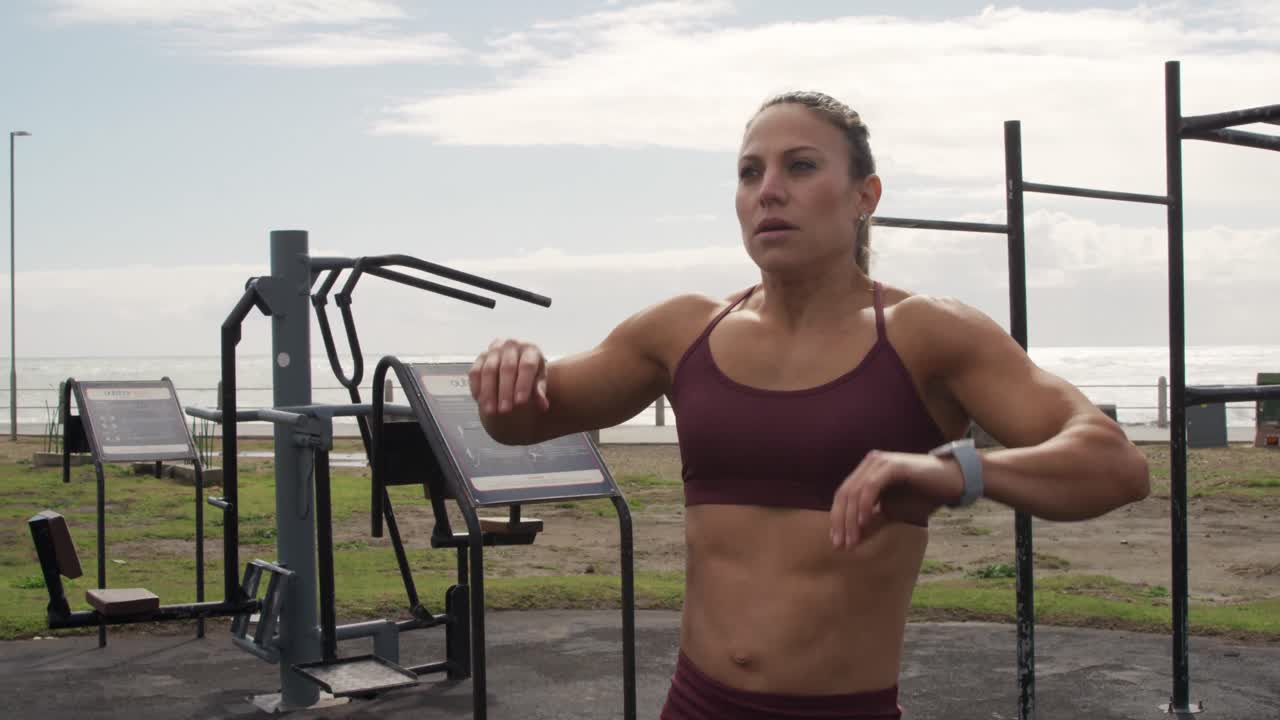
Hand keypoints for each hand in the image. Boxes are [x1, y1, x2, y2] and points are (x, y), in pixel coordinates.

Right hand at [468, 338, 549, 416]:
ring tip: (491, 410)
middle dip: (505, 391)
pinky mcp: (481, 356)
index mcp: (530, 350)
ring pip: (489, 370)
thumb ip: (539, 392)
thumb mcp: (538, 380)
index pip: (527, 366)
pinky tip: (480, 401)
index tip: (520, 402)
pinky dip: (477, 388)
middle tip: (505, 410)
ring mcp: (494, 349)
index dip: (523, 384)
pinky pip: (475, 372)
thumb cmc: (530, 373)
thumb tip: (543, 405)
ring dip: (489, 392)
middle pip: (507, 368)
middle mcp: (512, 345)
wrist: (517, 361)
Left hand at [830, 450, 964, 548]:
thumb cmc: (924, 496)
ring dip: (851, 519)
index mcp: (867, 471)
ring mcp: (881, 462)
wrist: (953, 482)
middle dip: (841, 522)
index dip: (837, 519)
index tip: (837, 543)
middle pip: (844, 494)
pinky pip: (871, 486)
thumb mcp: (894, 512)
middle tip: (841, 545)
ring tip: (852, 540)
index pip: (843, 495)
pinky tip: (864, 523)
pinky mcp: (893, 465)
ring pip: (855, 491)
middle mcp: (870, 463)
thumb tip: (852, 540)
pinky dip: (865, 505)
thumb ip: (873, 521)